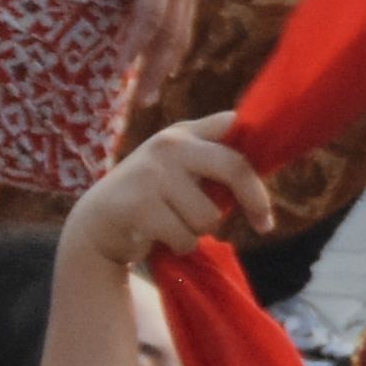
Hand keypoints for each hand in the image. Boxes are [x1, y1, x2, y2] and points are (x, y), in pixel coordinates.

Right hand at [65, 115, 277, 272]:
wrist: (97, 221)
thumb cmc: (147, 192)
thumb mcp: (174, 160)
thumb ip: (206, 143)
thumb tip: (240, 120)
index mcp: (181, 134)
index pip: (234, 136)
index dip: (258, 163)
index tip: (268, 203)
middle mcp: (168, 147)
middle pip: (234, 169)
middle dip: (253, 201)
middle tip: (264, 225)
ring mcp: (152, 175)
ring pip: (209, 215)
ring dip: (197, 231)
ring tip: (174, 224)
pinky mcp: (140, 207)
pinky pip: (185, 237)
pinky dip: (179, 245)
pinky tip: (159, 236)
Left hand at [87, 0, 205, 94]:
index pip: (151, 10)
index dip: (137, 41)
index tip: (121, 67)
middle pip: (172, 31)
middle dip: (157, 67)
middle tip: (141, 102)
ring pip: (183, 31)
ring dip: (168, 64)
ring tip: (150, 96)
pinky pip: (186, 22)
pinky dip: (176, 48)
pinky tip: (166, 69)